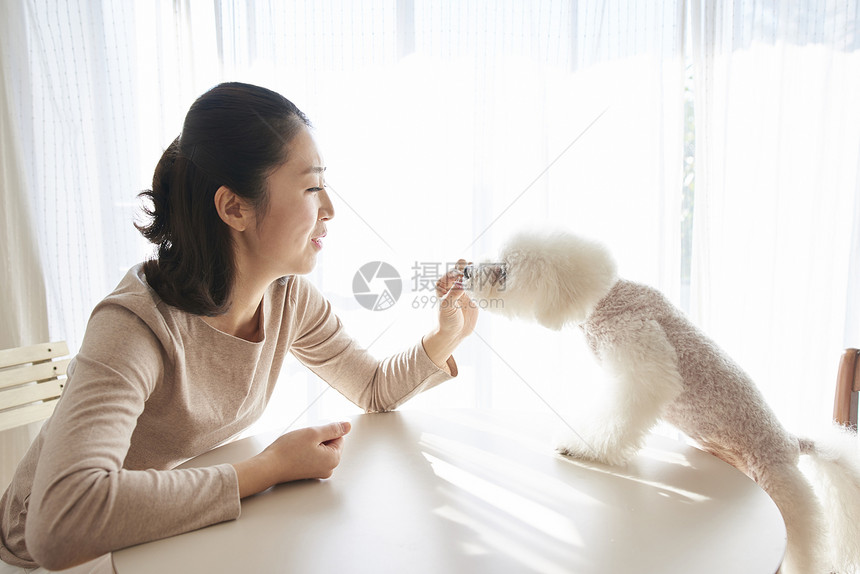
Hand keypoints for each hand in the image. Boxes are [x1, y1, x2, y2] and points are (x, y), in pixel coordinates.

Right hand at [234, 421, 351, 497]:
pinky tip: (295, 452)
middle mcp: (329, 468)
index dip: (324, 431)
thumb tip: (347, 426)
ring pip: (321, 449)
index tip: (311, 434)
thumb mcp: (313, 433)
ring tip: (298, 447)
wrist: (269, 467)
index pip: (338, 436)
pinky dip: (306, 451)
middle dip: (318, 438)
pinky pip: (313, 456)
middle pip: (330, 443)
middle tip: (303, 441)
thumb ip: (333, 429)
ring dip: (311, 444)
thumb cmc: (288, 452)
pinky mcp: (309, 473)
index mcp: (334, 459)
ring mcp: (319, 472)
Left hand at [422, 259, 478, 368]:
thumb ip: (453, 293)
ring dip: (481, 274)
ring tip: (489, 273)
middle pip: (465, 269)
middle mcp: (454, 283)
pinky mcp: (474, 295)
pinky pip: (481, 286)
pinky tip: (493, 280)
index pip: (454, 271)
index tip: (468, 276)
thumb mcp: (447, 306)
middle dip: (472, 268)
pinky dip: (487, 283)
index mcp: (443, 283)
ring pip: (474, 276)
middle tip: (479, 273)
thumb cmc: (445, 320)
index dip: (461, 271)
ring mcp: (465, 288)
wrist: (453, 333)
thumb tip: (462, 282)